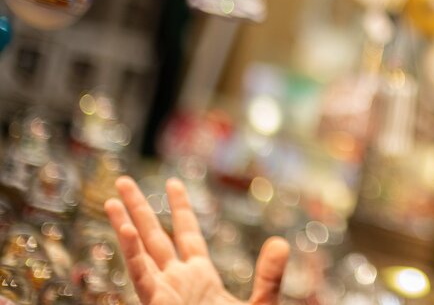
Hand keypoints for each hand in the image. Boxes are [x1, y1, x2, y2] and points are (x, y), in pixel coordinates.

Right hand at [105, 176, 289, 304]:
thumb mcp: (261, 304)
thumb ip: (269, 275)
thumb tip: (281, 242)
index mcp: (200, 276)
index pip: (187, 234)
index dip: (180, 208)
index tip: (172, 183)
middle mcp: (178, 281)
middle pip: (156, 236)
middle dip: (141, 209)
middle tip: (124, 181)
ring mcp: (165, 293)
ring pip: (141, 251)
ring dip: (126, 224)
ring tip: (113, 197)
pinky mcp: (157, 304)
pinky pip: (141, 276)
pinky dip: (133, 253)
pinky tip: (125, 228)